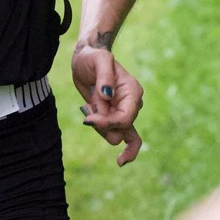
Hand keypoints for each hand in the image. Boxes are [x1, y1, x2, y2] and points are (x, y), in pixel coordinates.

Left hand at [72, 44, 143, 165]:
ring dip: (99, 127)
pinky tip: (120, 162)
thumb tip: (107, 95)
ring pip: (116, 135)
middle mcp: (132, 105)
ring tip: (88, 106)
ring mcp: (124, 112)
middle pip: (120, 129)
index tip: (89, 119)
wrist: (86, 59)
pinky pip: (125, 138)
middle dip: (102, 126)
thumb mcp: (99, 60)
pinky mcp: (114, 117)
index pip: (124, 117)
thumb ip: (104, 77)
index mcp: (133, 92)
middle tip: (87, 111)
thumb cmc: (93, 57)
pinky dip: (125, 150)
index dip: (107, 122)